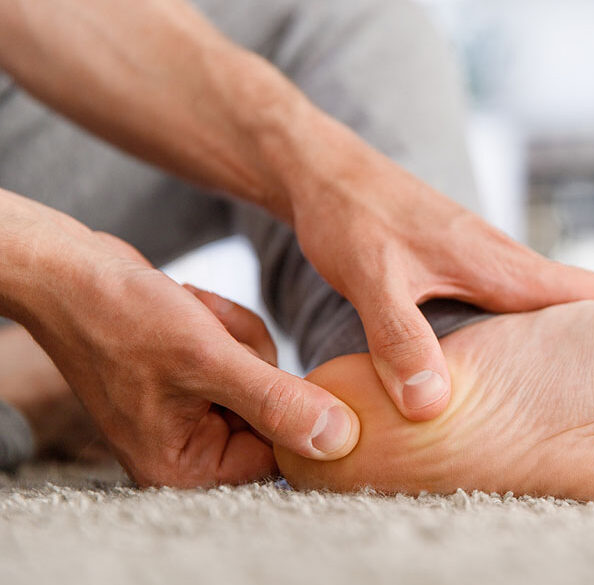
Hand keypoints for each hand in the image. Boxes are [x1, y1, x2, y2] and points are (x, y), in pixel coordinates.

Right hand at [5, 205, 358, 486]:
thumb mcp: (208, 360)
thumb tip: (340, 440)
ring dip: (239, 336)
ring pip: (266, 376)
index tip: (270, 364)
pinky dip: (228, 325)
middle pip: (277, 413)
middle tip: (208, 335)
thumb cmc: (124, 318)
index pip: (279, 457)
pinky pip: (247, 354)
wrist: (72, 271)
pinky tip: (192, 310)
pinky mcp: (200, 379)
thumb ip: (278, 403)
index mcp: (185, 470)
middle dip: (252, 360)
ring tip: (194, 319)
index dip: (292, 408)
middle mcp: (191, 451)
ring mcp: (196, 414)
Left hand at [289, 133, 593, 420]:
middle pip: (578, 298)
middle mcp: (502, 259)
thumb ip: (400, 340)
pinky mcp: (463, 262)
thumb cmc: (351, 216)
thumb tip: (433, 406)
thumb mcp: (372, 280)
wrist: (324, 170)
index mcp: (497, 263)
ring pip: (545, 300)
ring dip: (571, 332)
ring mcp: (485, 259)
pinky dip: (532, 325)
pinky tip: (522, 356)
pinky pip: (515, 299)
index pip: (584, 293)